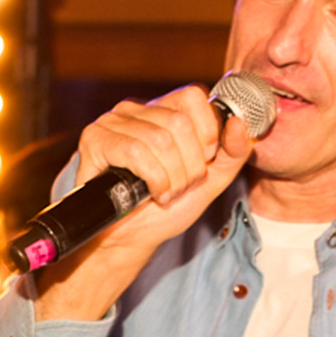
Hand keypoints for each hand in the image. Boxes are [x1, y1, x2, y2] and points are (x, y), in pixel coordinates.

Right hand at [36, 87, 252, 321]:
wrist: (131, 238)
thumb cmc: (165, 207)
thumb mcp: (209, 180)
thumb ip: (232, 153)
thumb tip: (240, 124)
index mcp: (163, 110)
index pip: (194, 98)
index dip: (206, 134)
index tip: (200, 163)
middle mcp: (136, 109)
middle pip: (179, 123)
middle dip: (189, 167)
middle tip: (179, 187)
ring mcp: (112, 122)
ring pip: (159, 139)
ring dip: (171, 178)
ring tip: (164, 193)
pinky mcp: (95, 139)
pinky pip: (135, 151)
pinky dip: (152, 179)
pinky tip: (150, 193)